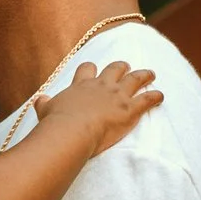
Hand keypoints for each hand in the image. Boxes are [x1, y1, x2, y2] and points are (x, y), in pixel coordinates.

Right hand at [31, 58, 160, 150]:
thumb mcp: (46, 110)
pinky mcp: (131, 108)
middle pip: (115, 69)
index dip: (92, 69)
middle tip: (126, 67)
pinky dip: (156, 96)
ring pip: (135, 78)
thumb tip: (39, 99)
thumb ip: (44, 103)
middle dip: (122, 67)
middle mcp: (102, 86)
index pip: (88, 69)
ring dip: (144, 75)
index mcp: (82, 85)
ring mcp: (118, 96)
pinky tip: (161, 96)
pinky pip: (148, 99)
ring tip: (151, 73)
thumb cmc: (57, 123)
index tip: (94, 70)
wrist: (71, 131)